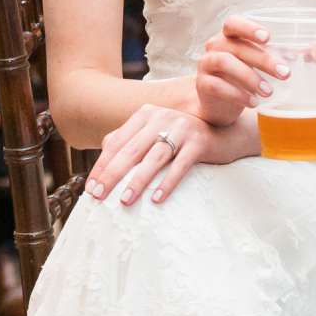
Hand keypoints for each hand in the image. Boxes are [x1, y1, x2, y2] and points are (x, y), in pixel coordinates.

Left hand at [83, 102, 255, 207]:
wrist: (225, 132)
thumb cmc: (182, 137)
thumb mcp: (155, 134)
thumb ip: (131, 141)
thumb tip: (102, 162)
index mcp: (145, 114)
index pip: (116, 141)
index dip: (102, 166)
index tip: (91, 189)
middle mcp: (161, 116)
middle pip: (131, 150)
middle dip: (112, 175)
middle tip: (99, 196)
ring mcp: (181, 128)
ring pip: (154, 157)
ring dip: (138, 181)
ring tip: (125, 201)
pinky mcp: (199, 142)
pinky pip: (180, 165)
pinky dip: (167, 182)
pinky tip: (157, 199)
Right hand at [194, 18, 286, 125]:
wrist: (220, 104)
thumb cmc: (243, 78)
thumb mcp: (258, 65)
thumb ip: (278, 57)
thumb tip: (312, 54)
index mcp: (229, 36)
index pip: (233, 23)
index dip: (249, 28)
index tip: (268, 38)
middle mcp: (215, 46)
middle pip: (237, 46)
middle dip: (263, 59)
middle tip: (285, 74)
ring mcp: (206, 64)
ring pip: (224, 62)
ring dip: (250, 77)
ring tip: (269, 92)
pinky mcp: (202, 84)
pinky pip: (217, 85)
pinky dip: (237, 94)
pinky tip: (253, 102)